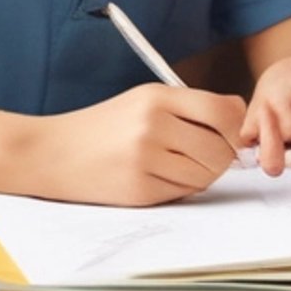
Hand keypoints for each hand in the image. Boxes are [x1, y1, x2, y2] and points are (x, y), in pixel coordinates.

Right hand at [24, 84, 247, 206]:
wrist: (51, 153)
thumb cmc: (105, 124)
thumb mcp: (145, 99)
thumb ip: (190, 106)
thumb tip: (240, 119)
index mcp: (158, 98)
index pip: (222, 113)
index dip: (237, 128)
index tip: (234, 134)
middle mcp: (153, 127)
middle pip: (220, 149)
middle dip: (224, 156)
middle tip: (211, 155)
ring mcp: (145, 161)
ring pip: (205, 175)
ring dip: (205, 174)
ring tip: (184, 164)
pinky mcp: (138, 192)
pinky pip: (183, 192)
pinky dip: (184, 188)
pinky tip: (164, 176)